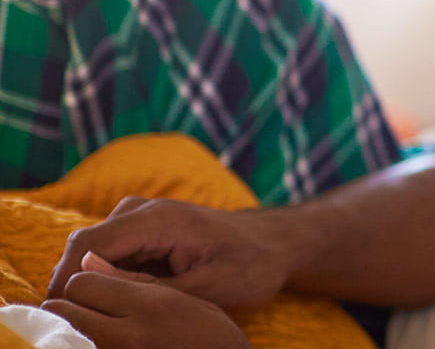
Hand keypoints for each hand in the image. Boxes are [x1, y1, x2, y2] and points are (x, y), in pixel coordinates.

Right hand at [49, 196, 290, 311]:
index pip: (87, 244)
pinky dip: (104, 279)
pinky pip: (108, 255)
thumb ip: (150, 286)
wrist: (275, 246)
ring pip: (90, 253)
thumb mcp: (208, 287)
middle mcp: (143, 210)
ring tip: (98, 317)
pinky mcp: (142, 231)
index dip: (64, 280)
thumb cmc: (251, 266)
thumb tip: (88, 278)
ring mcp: (140, 218)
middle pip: (82, 248)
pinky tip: (115, 306)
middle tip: (77, 325)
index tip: (60, 316)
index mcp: (159, 218)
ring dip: (88, 283)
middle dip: (72, 285)